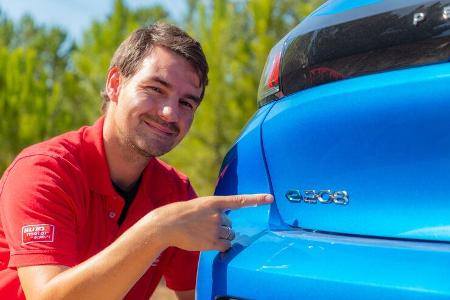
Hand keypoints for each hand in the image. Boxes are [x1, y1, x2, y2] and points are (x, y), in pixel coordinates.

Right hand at [147, 194, 272, 251]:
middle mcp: (218, 215)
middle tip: (205, 227)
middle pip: (231, 225)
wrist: (167, 225)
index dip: (256, 199)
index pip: (240, 200)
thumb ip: (214, 211)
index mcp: (215, 202)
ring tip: (204, 234)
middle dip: (222, 228)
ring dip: (221, 238)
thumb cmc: (182, 214)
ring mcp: (215, 229)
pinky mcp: (212, 242)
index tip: (271, 198)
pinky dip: (222, 248)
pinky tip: (208, 243)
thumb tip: (226, 226)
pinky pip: (226, 247)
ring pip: (229, 236)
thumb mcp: (200, 206)